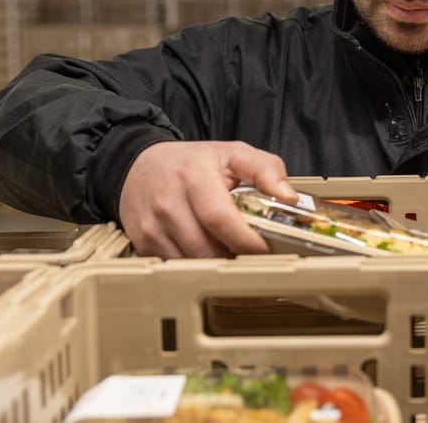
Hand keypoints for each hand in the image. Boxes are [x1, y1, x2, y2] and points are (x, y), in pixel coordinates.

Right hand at [118, 140, 296, 258]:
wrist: (139, 166)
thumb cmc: (190, 163)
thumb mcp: (232, 153)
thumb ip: (266, 169)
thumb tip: (289, 197)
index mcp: (193, 177)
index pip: (220, 218)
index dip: (246, 242)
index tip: (267, 251)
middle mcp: (169, 204)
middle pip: (207, 250)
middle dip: (237, 263)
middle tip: (260, 267)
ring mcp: (153, 228)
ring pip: (193, 266)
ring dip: (219, 273)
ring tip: (240, 267)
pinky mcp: (145, 246)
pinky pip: (177, 270)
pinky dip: (199, 273)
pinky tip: (214, 266)